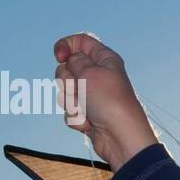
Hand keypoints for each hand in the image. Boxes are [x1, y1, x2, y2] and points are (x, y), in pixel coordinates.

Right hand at [53, 32, 157, 170]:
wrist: (120, 137)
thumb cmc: (109, 102)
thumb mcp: (90, 72)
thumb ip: (74, 60)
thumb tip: (69, 59)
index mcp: (104, 59)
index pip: (80, 42)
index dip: (66, 46)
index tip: (59, 56)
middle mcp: (98, 75)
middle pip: (66, 68)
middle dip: (68, 81)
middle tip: (83, 90)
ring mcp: (91, 95)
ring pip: (64, 91)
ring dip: (72, 102)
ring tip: (88, 110)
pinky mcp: (87, 113)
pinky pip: (69, 111)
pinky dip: (76, 118)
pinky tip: (90, 124)